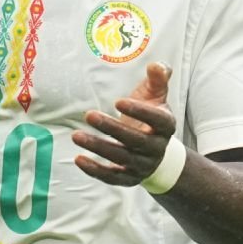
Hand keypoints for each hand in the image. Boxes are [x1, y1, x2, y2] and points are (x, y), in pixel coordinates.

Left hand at [73, 62, 176, 185]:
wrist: (157, 152)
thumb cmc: (151, 116)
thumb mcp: (156, 96)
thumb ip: (158, 78)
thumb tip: (156, 65)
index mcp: (166, 126)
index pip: (158, 120)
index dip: (140, 111)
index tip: (118, 101)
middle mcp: (157, 147)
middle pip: (135, 140)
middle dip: (111, 128)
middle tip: (89, 115)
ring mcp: (144, 165)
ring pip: (121, 158)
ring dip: (98, 147)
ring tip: (76, 136)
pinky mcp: (130, 177)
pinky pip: (113, 177)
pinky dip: (96, 170)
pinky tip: (79, 159)